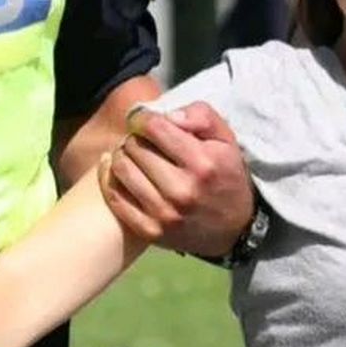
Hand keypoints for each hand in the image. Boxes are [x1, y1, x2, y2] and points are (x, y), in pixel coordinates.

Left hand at [100, 102, 253, 257]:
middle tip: (142, 140)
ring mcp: (164, 213)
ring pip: (121, 170)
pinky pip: (115, 198)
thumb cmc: (226, 175)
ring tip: (132, 155)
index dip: (144, 118)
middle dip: (135, 137)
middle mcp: (182, 190)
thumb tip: (167, 115)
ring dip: (122, 156)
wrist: (235, 227)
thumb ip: (201, 116)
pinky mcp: (151, 231)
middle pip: (135, 147)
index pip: (155, 128)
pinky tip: (118, 170)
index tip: (144, 120)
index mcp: (202, 163)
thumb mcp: (226, 139)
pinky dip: (110, 179)